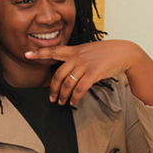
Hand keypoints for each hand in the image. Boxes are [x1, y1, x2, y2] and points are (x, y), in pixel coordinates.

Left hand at [25, 40, 152, 106]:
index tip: (27, 54)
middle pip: (58, 74)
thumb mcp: (90, 50)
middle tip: (52, 98)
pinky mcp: (94, 73)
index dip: (40, 53)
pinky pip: (80, 88)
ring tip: (62, 102)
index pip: (54, 50)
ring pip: (68, 83)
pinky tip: (74, 101)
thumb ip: (79, 57)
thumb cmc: (108, 52)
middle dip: (53, 89)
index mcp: (75, 50)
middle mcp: (78, 56)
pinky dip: (75, 97)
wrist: (125, 52)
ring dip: (63, 95)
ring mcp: (85, 65)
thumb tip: (70, 69)